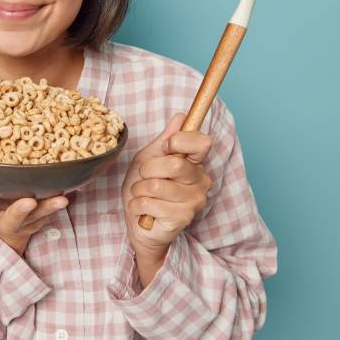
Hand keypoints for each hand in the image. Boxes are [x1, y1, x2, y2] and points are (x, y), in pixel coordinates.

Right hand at [0, 191, 68, 255]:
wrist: (5, 221)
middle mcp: (3, 221)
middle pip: (10, 220)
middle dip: (20, 211)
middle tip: (29, 202)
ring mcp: (24, 224)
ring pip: (36, 216)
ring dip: (48, 207)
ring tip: (61, 200)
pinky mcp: (39, 221)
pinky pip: (48, 212)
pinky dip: (56, 203)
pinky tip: (65, 192)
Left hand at [122, 113, 212, 258]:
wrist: (139, 224)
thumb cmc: (145, 189)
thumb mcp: (149, 158)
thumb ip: (164, 139)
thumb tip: (180, 116)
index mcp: (195, 163)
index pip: (202, 142)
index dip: (178, 141)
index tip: (165, 148)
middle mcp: (201, 181)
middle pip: (174, 164)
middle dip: (147, 170)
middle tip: (145, 178)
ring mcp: (194, 201)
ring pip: (156, 185)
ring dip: (139, 190)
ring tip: (143, 195)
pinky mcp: (182, 218)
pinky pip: (149, 203)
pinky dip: (137, 205)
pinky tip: (143, 210)